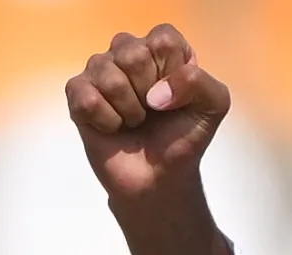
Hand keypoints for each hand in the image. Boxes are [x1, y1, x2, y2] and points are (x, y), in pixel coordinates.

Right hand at [65, 24, 228, 202]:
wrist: (160, 178)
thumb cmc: (184, 137)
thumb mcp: (213, 106)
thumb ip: (200, 83)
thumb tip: (156, 92)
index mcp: (164, 48)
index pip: (163, 39)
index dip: (172, 72)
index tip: (177, 96)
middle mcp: (129, 52)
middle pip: (131, 53)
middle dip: (148, 93)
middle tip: (153, 111)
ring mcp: (100, 70)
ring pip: (108, 76)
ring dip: (129, 110)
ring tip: (135, 120)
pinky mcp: (77, 92)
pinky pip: (87, 98)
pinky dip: (107, 121)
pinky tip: (114, 127)